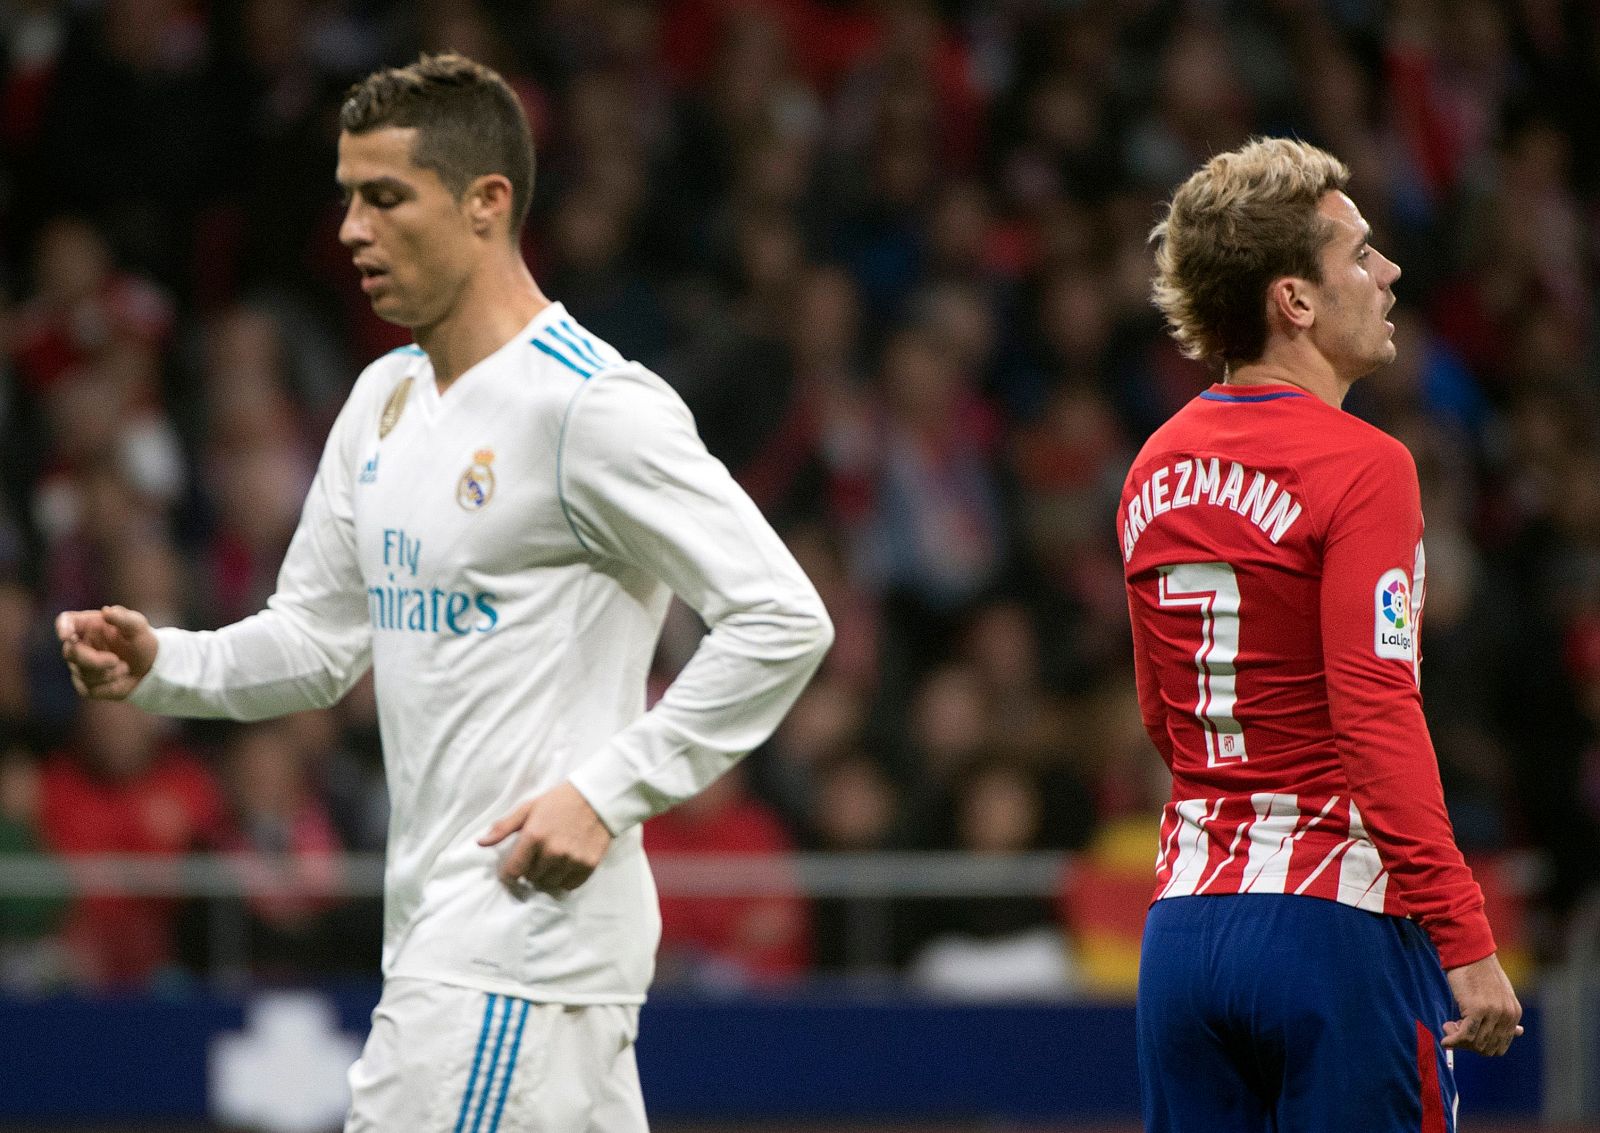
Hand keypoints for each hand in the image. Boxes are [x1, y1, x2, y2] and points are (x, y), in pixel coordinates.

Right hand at [56, 605, 157, 699]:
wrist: (150, 667)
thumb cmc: (141, 641)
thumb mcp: (138, 627)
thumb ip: (123, 617)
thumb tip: (106, 611)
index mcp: (88, 625)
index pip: (66, 621)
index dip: (62, 627)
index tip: (67, 636)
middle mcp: (79, 645)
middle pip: (70, 652)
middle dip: (94, 660)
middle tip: (116, 660)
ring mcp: (79, 666)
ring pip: (82, 673)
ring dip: (108, 673)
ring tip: (125, 667)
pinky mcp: (85, 685)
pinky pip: (89, 688)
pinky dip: (109, 685)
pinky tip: (120, 678)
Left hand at [478, 782, 612, 892]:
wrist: (596, 798)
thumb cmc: (558, 802)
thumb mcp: (528, 808)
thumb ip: (504, 827)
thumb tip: (480, 843)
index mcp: (534, 836)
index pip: (513, 870)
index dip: (509, 874)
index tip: (511, 872)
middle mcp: (552, 851)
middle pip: (532, 878)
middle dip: (531, 871)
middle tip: (537, 858)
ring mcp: (571, 860)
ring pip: (550, 884)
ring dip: (547, 876)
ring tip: (551, 862)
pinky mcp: (588, 865)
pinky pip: (569, 885)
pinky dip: (565, 880)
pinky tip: (565, 866)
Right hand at [1443, 952, 1522, 1055]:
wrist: (1469, 951)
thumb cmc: (1480, 970)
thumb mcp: (1501, 994)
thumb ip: (1507, 1014)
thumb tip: (1519, 1032)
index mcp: (1514, 1013)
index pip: (1499, 1046)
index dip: (1480, 1046)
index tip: (1467, 1035)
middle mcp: (1506, 1016)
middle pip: (1487, 1047)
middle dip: (1469, 1045)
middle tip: (1454, 1029)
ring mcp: (1493, 1013)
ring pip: (1475, 1043)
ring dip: (1459, 1040)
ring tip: (1448, 1025)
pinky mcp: (1476, 1009)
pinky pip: (1465, 1035)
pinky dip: (1453, 1040)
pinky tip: (1445, 1039)